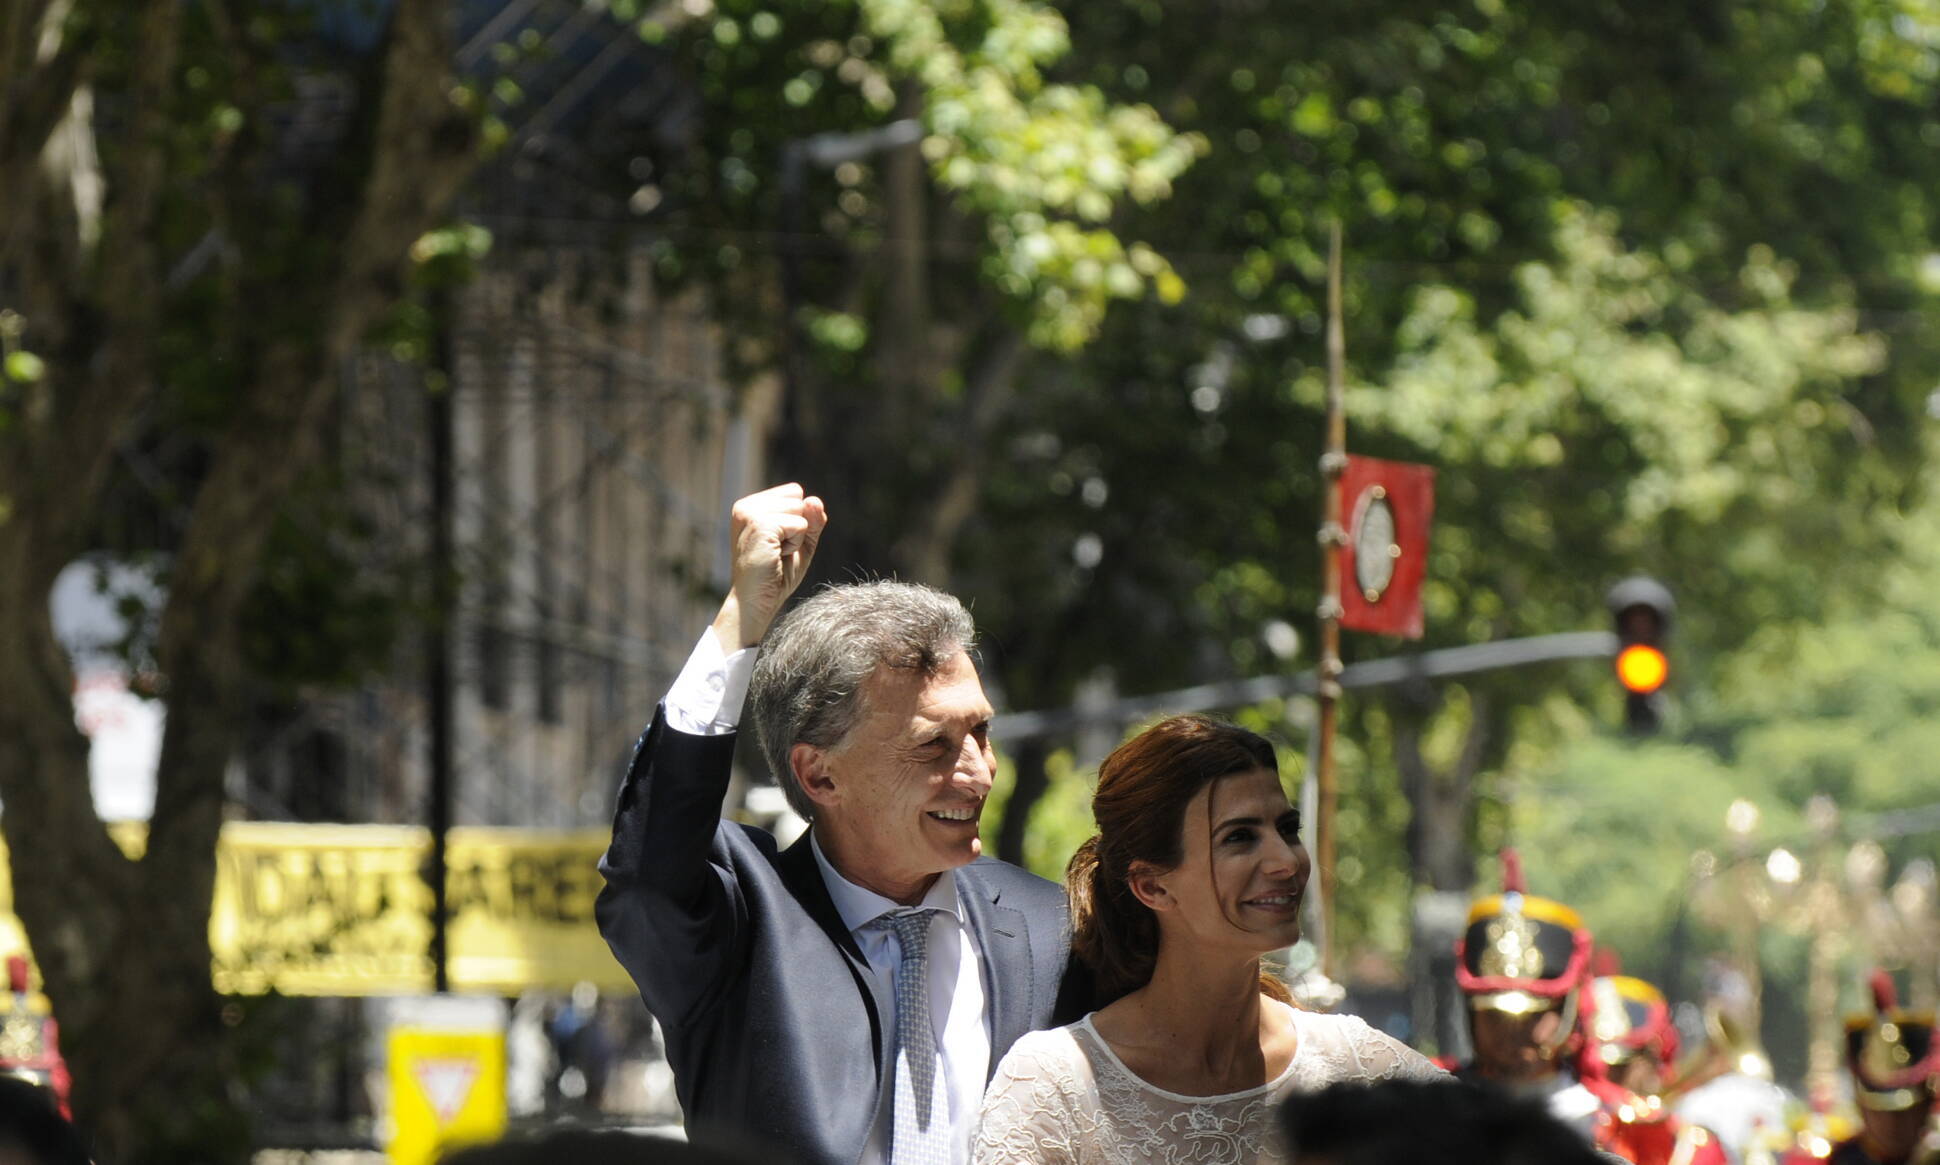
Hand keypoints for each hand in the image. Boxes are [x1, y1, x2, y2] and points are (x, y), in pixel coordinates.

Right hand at [709, 483, 827, 651]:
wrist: (756, 602)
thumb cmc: (775, 576)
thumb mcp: (801, 542)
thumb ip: (812, 519)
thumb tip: (814, 500)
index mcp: (751, 506)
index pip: (795, 492)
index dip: (798, 519)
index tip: (779, 542)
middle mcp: (746, 506)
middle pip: (799, 498)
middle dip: (798, 527)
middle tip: (777, 551)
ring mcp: (751, 513)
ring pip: (800, 508)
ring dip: (797, 536)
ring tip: (776, 554)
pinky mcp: (760, 524)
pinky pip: (800, 524)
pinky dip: (796, 544)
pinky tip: (776, 556)